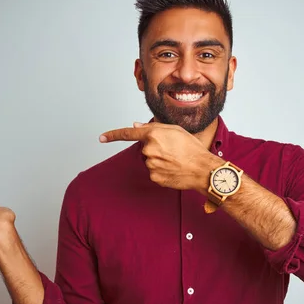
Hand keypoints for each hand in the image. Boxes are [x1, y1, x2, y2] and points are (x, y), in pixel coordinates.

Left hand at [100, 122, 222, 191]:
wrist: (202, 169)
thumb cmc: (192, 148)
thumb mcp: (175, 130)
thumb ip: (153, 127)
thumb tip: (136, 126)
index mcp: (153, 135)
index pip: (128, 134)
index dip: (113, 135)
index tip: (102, 137)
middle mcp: (149, 150)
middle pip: (145, 148)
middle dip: (155, 148)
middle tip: (173, 150)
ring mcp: (150, 164)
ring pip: (149, 160)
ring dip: (159, 160)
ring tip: (176, 159)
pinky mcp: (154, 177)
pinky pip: (154, 172)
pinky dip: (162, 170)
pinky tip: (174, 169)